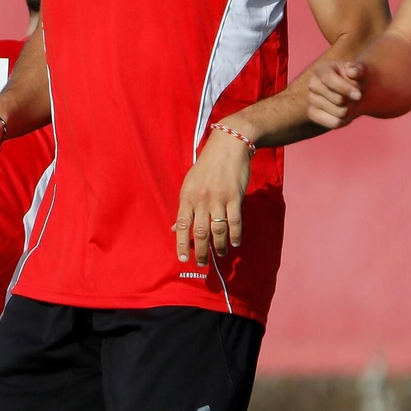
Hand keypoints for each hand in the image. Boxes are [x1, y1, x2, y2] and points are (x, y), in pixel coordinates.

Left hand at [173, 125, 250, 266]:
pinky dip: (235, 235)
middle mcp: (202, 200)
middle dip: (201, 251)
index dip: (182, 244)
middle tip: (202, 263)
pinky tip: (234, 243)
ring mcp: (219, 199)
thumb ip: (184, 207)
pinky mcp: (235, 197)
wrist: (229, 146)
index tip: (183, 259)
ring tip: (220, 255)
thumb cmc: (208, 165)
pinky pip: (235, 222)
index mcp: (187, 196)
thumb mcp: (190, 183)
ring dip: (219, 246)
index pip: (182, 225)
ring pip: (218, 230)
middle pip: (200, 232)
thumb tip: (175, 228)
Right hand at [306, 60, 366, 129]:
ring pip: (337, 112)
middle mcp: (313, 83)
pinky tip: (346, 115)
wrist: (353, 93)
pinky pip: (332, 123)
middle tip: (357, 97)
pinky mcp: (312, 113)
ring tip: (351, 104)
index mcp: (322, 69)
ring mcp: (312, 99)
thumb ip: (358, 70)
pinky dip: (344, 121)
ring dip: (350, 110)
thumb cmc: (356, 79)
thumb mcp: (361, 71)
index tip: (359, 95)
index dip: (344, 88)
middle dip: (351, 101)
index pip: (328, 78)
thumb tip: (351, 72)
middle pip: (336, 98)